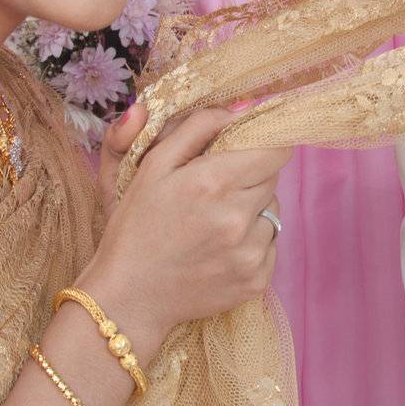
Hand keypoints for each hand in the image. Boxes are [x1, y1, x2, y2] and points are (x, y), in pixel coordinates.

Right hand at [81, 106, 291, 351]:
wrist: (127, 297)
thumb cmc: (136, 227)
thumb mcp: (153, 166)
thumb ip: (197, 128)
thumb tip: (242, 108)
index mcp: (213, 182)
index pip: (276, 150)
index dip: (266, 144)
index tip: (250, 149)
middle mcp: (238, 218)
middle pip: (273, 178)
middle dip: (250, 176)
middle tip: (215, 190)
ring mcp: (249, 253)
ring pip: (273, 212)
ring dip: (252, 210)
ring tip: (213, 223)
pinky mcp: (256, 281)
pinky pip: (270, 246)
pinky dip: (251, 243)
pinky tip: (218, 250)